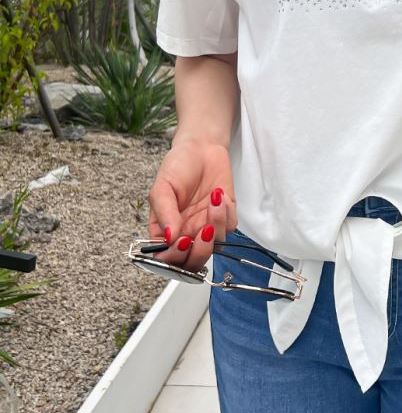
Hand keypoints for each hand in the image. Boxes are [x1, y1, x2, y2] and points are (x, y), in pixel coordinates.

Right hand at [147, 139, 237, 272]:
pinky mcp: (224, 220)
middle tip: (203, 231)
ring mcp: (205, 229)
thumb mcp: (162, 187)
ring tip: (213, 199)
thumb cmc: (178, 167)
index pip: (166, 259)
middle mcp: (185, 234)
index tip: (181, 241)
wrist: (202, 148)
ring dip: (216, 224)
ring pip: (214, 248)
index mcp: (165, 231)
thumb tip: (168, 238)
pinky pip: (229, 229)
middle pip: (192, 263)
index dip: (174, 257)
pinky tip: (218, 194)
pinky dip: (226, 213)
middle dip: (200, 252)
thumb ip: (164, 213)